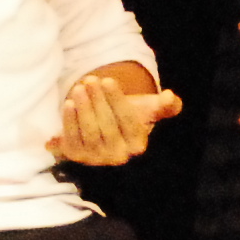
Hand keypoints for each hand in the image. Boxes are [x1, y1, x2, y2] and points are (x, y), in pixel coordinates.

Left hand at [48, 71, 183, 165]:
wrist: (103, 128)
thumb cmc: (128, 116)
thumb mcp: (148, 110)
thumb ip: (165, 105)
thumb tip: (171, 97)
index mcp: (137, 145)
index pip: (128, 121)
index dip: (117, 100)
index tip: (107, 80)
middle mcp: (118, 156)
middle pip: (107, 127)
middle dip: (98, 100)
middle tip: (91, 80)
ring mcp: (96, 159)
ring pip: (89, 133)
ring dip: (83, 109)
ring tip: (79, 88)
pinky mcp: (76, 156)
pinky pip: (71, 138)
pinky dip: (69, 121)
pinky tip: (68, 104)